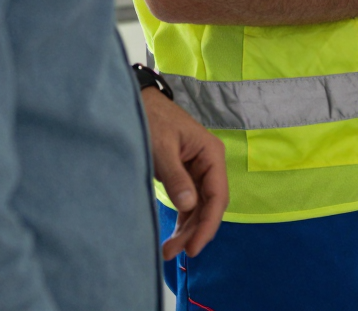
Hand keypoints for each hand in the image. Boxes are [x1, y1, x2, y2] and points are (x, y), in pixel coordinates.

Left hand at [141, 88, 227, 259]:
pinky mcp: (185, 176)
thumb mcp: (162, 148)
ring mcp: (198, 171)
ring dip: (187, 230)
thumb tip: (188, 206)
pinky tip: (173, 237)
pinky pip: (188, 203)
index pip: (217, 196)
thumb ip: (175, 177)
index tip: (194, 247)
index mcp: (211, 155)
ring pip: (199, 208)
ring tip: (169, 251)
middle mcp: (209, 165)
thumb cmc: (153, 120)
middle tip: (175, 253)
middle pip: (210, 206)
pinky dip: (182, 221)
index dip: (208, 224)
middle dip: (195, 231)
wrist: (140, 104)